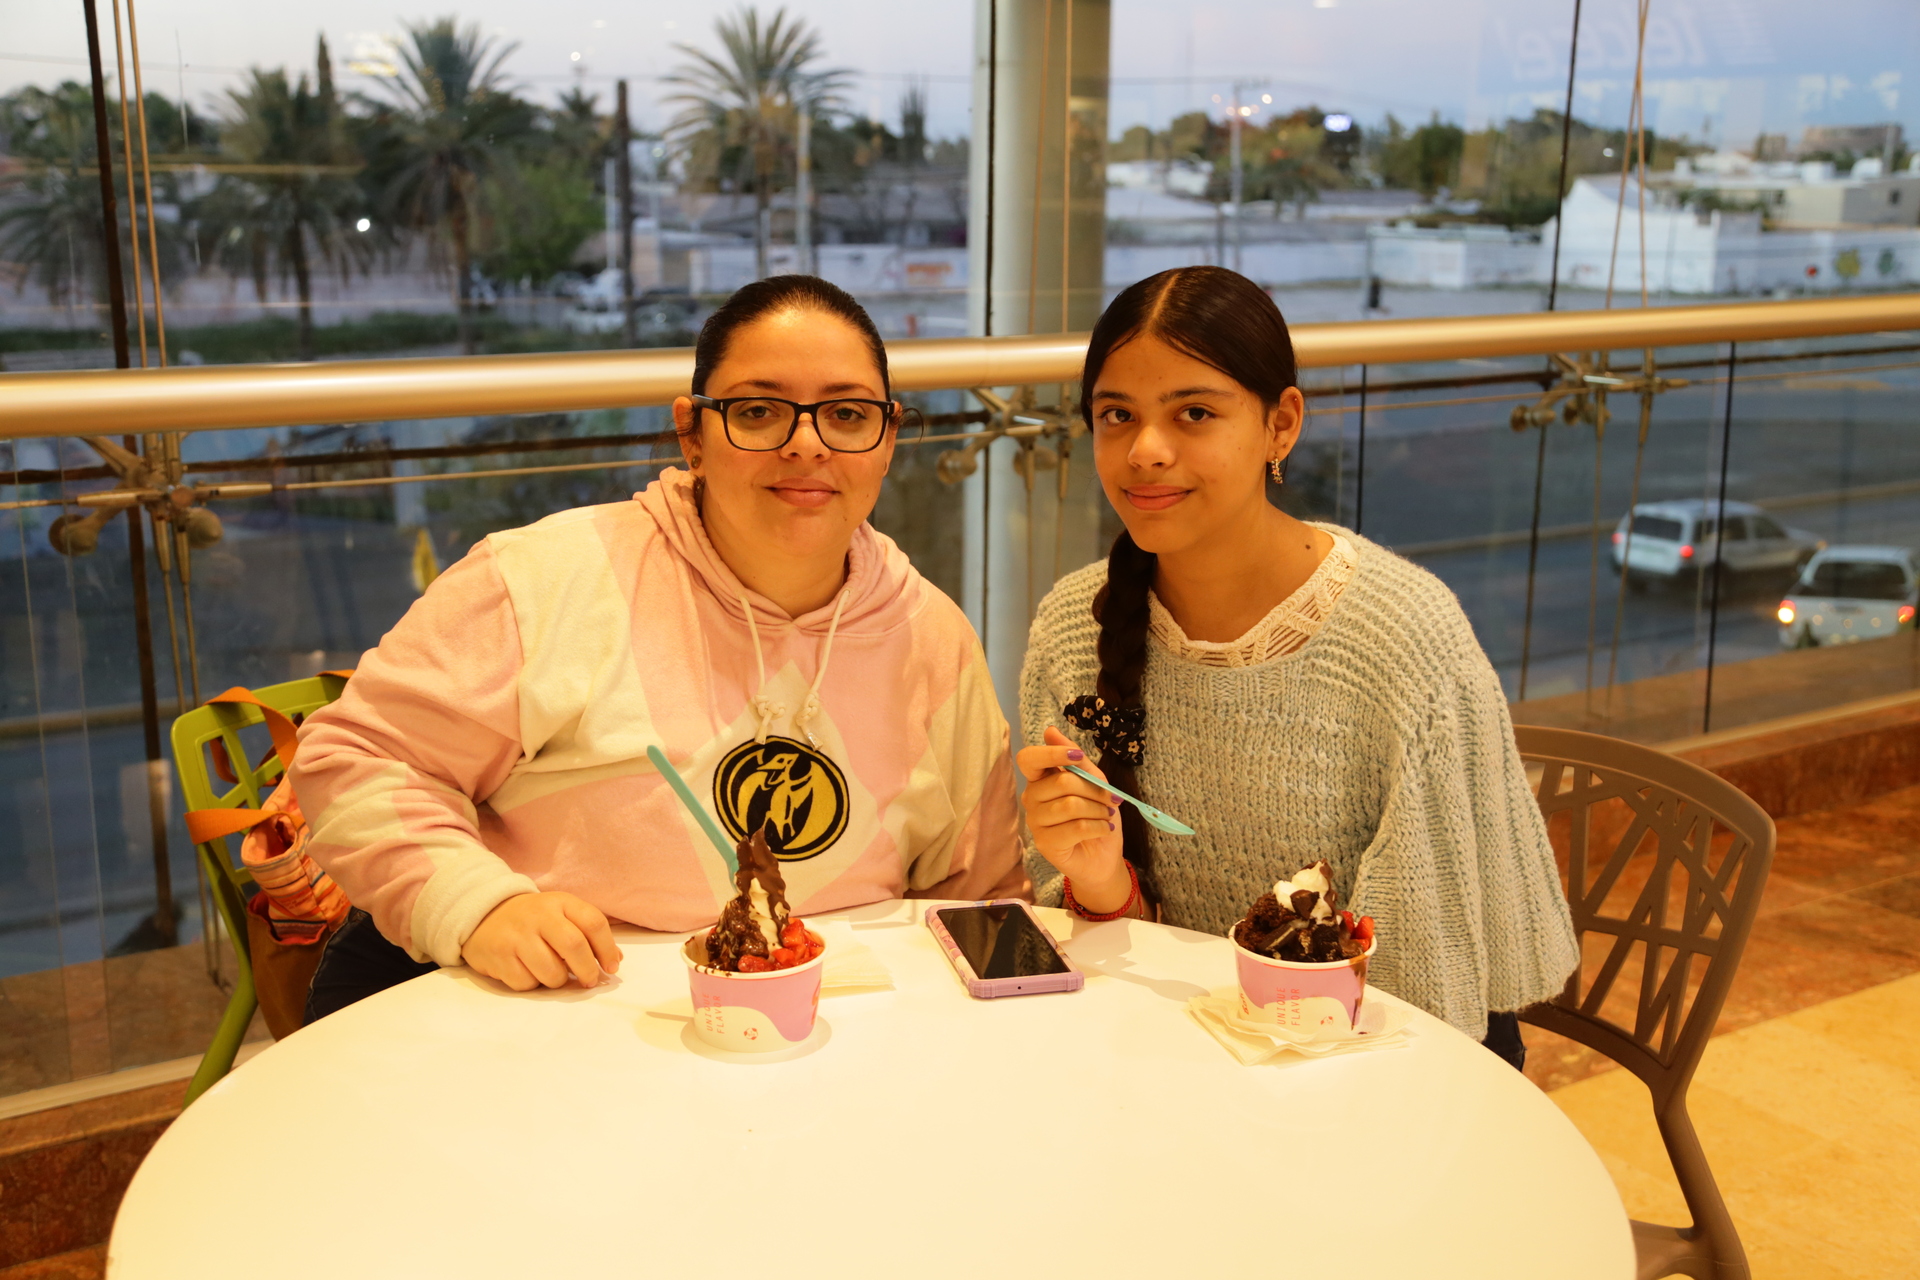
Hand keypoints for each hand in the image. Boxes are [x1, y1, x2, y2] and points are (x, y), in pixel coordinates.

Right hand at [461, 892, 621, 991]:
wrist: (483, 913)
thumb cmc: (533, 919)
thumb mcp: (561, 914)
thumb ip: (588, 934)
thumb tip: (615, 961)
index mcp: (560, 902)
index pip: (593, 922)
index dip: (608, 949)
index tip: (612, 967)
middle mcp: (539, 916)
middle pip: (574, 946)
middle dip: (587, 970)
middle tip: (589, 980)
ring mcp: (517, 936)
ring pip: (551, 972)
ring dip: (558, 981)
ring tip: (553, 973)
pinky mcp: (498, 956)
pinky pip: (526, 983)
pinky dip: (532, 984)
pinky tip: (527, 970)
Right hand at [1016, 726, 1129, 911]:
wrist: (1103, 857)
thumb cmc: (1097, 816)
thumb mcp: (1095, 782)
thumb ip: (1076, 759)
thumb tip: (1049, 730)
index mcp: (1040, 780)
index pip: (1028, 759)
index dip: (1052, 753)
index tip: (1078, 757)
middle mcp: (1031, 799)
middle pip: (1061, 782)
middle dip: (1094, 790)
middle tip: (1110, 801)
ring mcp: (1035, 823)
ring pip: (1070, 805)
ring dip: (1098, 810)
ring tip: (1106, 817)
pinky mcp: (1045, 844)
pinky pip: (1076, 827)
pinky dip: (1098, 827)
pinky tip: (1103, 830)